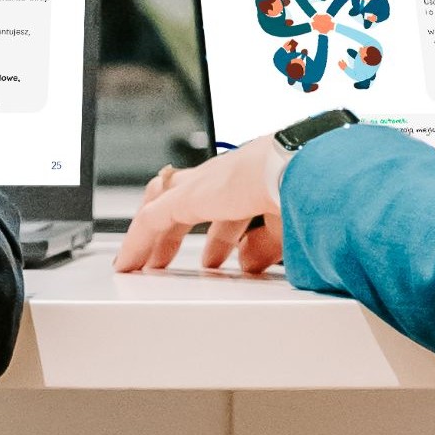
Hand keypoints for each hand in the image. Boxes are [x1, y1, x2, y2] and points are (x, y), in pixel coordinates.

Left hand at [115, 140, 286, 274]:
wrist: (301, 169)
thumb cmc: (306, 188)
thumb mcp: (285, 225)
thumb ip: (266, 244)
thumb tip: (249, 262)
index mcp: (252, 179)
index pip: (224, 205)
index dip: (219, 236)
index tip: (215, 259)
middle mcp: (223, 176)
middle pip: (186, 202)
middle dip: (173, 235)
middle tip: (163, 261)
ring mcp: (202, 183)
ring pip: (162, 206)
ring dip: (151, 237)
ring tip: (138, 264)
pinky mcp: (185, 196)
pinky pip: (150, 219)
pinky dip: (137, 242)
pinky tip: (128, 264)